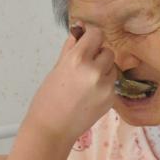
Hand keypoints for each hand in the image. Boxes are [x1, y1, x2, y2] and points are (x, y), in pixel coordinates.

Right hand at [22, 27, 117, 148]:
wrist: (52, 129)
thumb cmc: (48, 100)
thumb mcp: (57, 68)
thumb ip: (71, 48)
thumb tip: (79, 30)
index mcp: (77, 59)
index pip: (97, 34)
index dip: (91, 38)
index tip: (88, 42)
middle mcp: (94, 71)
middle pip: (107, 51)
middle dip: (98, 56)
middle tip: (84, 68)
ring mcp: (105, 86)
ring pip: (112, 68)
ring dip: (103, 71)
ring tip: (85, 84)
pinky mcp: (111, 99)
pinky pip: (112, 84)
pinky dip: (103, 86)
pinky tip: (88, 96)